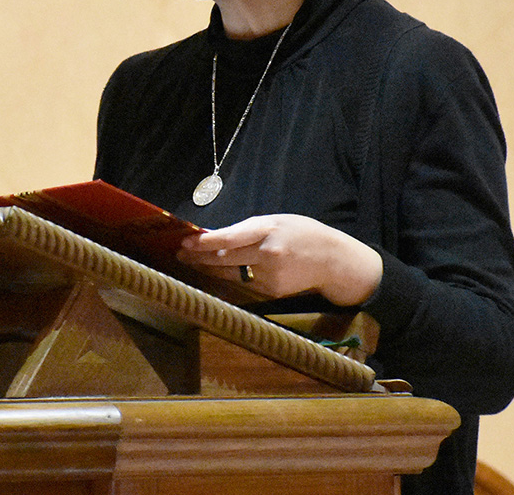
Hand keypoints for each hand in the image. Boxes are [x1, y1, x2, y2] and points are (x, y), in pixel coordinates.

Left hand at [176, 214, 382, 305]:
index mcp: (268, 231)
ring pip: (230, 273)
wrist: (333, 261)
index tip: (186, 242)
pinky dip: (230, 276)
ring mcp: (269, 276)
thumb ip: (247, 229)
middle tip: (180, 254)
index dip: (204, 242)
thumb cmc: (302, 234)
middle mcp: (267, 255)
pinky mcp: (271, 291)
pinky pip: (244, 282)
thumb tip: (217, 235)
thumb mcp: (276, 221)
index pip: (229, 238)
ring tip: (192, 261)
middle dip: (199, 257)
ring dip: (209, 268)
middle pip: (224, 259)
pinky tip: (218, 271)